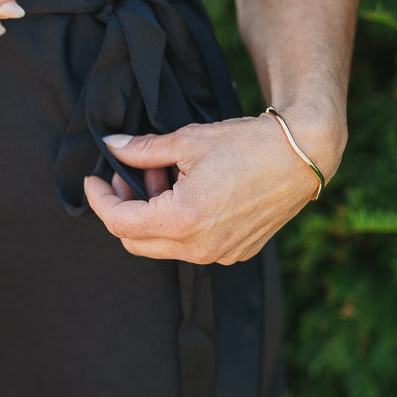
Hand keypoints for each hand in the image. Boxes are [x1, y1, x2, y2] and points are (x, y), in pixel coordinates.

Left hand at [83, 111, 334, 264]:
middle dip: (124, 209)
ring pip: (163, 246)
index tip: (94, 180)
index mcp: (182, 220)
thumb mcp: (187, 140)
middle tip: (131, 175)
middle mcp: (200, 248)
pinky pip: (192, 247)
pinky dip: (180, 224)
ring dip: (153, 216)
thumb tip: (112, 147)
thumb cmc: (248, 144)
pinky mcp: (237, 253)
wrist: (302, 154)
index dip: (99, 200)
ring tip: (167, 177)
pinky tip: (190, 192)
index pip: (119, 222)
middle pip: (135, 242)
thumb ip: (142, 150)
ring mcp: (220, 255)